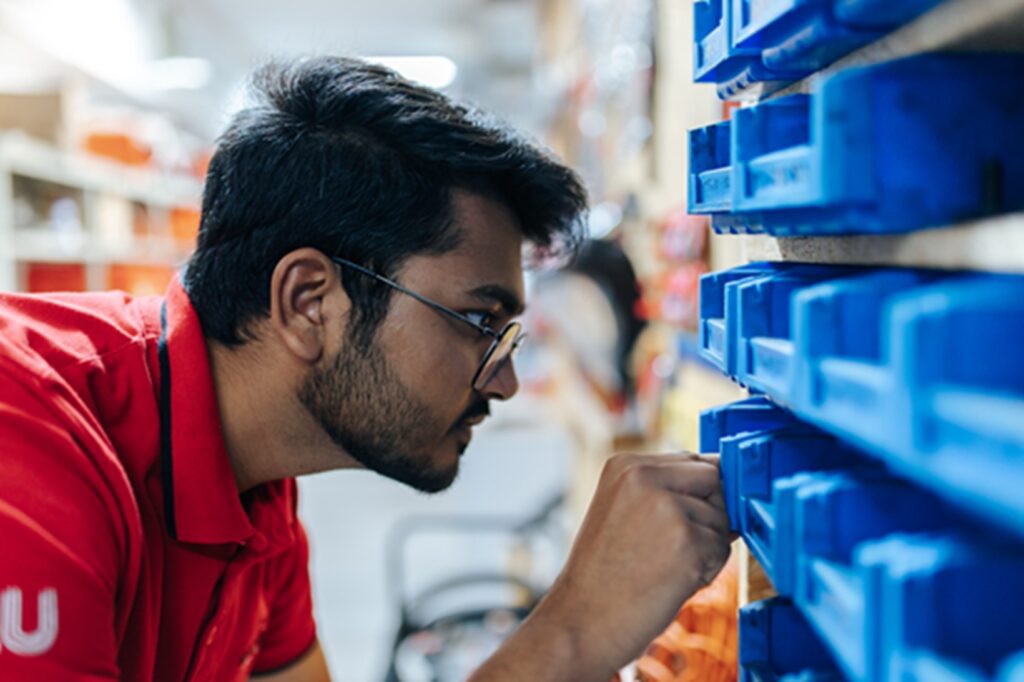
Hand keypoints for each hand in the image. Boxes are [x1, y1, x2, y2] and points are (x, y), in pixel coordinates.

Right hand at [474, 453, 730, 680]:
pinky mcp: (686, 541)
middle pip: (714, 481)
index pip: (693, 461)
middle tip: (669, 550)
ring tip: (664, 568)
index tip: (681, 523)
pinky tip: (670, 582)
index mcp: (625, 464)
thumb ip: (667, 492)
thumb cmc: (605, 576)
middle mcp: (644, 475)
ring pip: (722, 517)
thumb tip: (730, 490)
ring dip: (707, 547)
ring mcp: (666, 506)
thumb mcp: (625, 512)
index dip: (699, 495)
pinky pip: (722, 549)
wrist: (579, 623)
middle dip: (708, 515)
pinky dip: (706, 572)